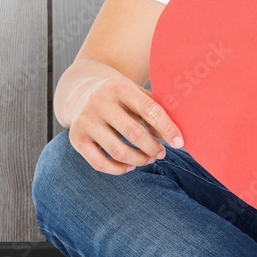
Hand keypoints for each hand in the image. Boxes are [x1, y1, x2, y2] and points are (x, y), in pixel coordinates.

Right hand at [66, 75, 182, 174]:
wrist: (81, 91)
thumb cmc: (120, 96)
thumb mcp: (137, 94)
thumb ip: (155, 111)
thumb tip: (174, 138)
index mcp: (120, 87)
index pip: (149, 110)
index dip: (167, 128)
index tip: (179, 142)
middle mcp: (99, 102)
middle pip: (133, 133)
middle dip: (152, 147)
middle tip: (162, 153)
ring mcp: (85, 121)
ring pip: (117, 150)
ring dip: (139, 160)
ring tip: (149, 159)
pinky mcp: (76, 138)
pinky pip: (99, 163)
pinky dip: (118, 169)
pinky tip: (130, 166)